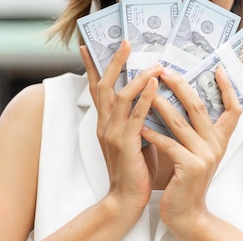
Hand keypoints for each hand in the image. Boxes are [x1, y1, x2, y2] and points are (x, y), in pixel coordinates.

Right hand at [80, 41, 162, 213]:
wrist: (126, 199)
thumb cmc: (134, 168)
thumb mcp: (132, 137)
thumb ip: (135, 117)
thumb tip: (150, 95)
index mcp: (104, 121)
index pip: (95, 88)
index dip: (91, 66)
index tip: (88, 47)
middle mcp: (104, 124)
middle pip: (104, 85)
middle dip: (115, 62)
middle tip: (126, 42)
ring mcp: (112, 133)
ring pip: (120, 97)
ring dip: (137, 77)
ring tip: (154, 63)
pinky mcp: (125, 144)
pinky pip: (135, 116)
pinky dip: (145, 98)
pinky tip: (154, 85)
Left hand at [141, 67, 241, 235]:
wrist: (187, 213)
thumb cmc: (185, 179)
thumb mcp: (196, 151)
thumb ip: (193, 129)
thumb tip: (180, 98)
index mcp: (219, 139)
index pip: (232, 109)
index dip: (228, 88)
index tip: (218, 69)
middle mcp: (215, 145)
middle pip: (199, 107)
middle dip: (181, 85)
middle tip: (164, 71)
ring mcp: (204, 156)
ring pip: (181, 122)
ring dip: (162, 104)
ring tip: (147, 91)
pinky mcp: (190, 167)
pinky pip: (168, 144)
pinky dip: (153, 133)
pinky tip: (140, 125)